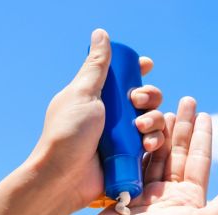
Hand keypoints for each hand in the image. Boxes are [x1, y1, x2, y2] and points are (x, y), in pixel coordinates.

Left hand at [28, 29, 164, 211]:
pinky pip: (153, 143)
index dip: (138, 71)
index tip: (147, 66)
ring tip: (140, 128)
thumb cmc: (68, 133)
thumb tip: (101, 33)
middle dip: (149, 96)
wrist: (63, 177)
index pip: (124, 78)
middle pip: (145, 98)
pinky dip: (155, 140)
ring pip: (153, 120)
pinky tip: (147, 143)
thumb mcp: (82, 93)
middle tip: (136, 102)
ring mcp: (122, 137)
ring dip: (153, 119)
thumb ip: (96, 66)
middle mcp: (112, 115)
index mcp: (99, 97)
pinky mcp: (130, 156)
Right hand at [76, 97, 217, 214]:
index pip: (199, 160)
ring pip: (157, 155)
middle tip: (186, 100)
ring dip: (162, 132)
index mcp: (190, 200)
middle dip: (183, 126)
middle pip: (179, 153)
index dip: (203, 136)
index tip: (205, 113)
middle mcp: (170, 195)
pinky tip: (141, 127)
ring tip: (165, 109)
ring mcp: (147, 192)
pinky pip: (135, 162)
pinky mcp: (126, 190)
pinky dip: (139, 144)